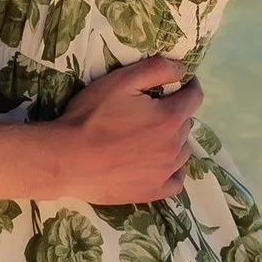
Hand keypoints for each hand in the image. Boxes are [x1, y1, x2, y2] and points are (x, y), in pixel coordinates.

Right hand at [38, 57, 202, 205]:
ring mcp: (164, 172)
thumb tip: (183, 70)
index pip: (194, 97)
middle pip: (186, 124)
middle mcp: (173, 146)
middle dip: (175, 113)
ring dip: (174, 140)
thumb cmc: (91, 117)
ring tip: (153, 137)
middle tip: (153, 110)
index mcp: (169, 117)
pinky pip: (176, 180)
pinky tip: (161, 164)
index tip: (182, 84)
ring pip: (182, 151)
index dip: (189, 87)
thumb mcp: (121, 81)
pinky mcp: (153, 191)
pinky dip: (173, 170)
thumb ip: (156, 70)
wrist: (67, 159)